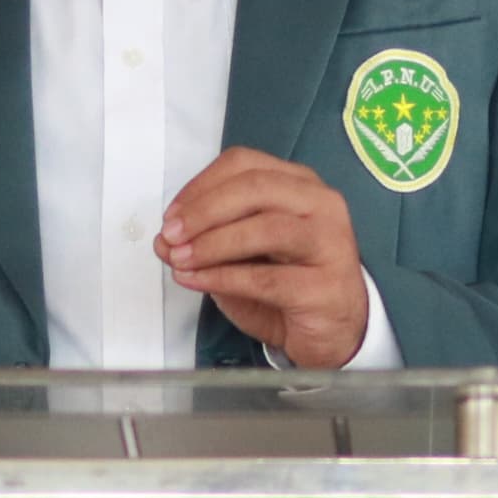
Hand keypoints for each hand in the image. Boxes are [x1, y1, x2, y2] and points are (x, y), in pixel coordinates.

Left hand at [156, 147, 370, 368]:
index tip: (170, 215)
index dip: (201, 185)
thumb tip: (163, 240)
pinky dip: (223, 277)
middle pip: (256, 188)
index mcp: (299, 184)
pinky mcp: (326, 286)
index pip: (245, 164)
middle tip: (171, 236)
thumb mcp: (238, 257)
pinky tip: (197, 281)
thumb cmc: (286, 285)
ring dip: (213, 243)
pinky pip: (267, 277)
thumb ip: (202, 241)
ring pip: (266, 228)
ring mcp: (330, 243)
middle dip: (204, 211)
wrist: (334, 333)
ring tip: (180, 260)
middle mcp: (322, 204)